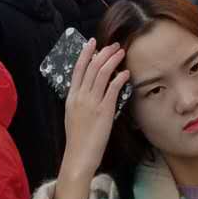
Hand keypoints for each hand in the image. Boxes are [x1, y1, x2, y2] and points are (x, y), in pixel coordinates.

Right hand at [53, 38, 128, 198]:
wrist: (78, 156)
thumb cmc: (78, 138)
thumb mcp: (73, 114)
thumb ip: (80, 99)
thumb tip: (90, 86)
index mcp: (71, 96)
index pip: (78, 69)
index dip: (86, 53)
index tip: (92, 42)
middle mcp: (80, 96)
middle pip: (92, 67)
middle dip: (104, 53)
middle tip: (114, 45)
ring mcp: (92, 103)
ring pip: (102, 74)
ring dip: (113, 60)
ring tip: (121, 53)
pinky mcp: (104, 111)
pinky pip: (113, 89)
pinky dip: (120, 78)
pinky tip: (126, 73)